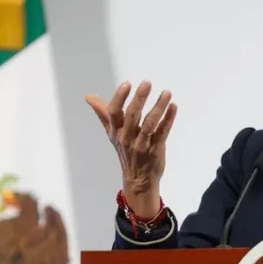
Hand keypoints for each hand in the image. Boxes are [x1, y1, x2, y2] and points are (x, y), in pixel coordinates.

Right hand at [85, 80, 176, 217]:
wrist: (138, 180)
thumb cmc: (126, 152)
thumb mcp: (112, 134)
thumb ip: (103, 114)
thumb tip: (89, 97)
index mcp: (115, 132)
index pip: (114, 113)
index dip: (119, 98)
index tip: (127, 83)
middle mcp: (127, 138)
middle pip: (132, 116)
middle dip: (139, 98)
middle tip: (147, 83)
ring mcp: (142, 144)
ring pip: (149, 124)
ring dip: (159, 107)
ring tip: (167, 93)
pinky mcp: (156, 149)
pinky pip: (163, 132)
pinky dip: (169, 119)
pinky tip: (174, 107)